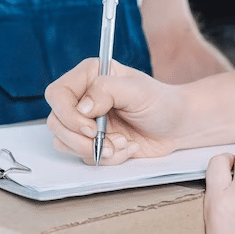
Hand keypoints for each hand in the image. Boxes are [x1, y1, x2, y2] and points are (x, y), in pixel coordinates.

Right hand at [45, 58, 184, 164]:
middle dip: (82, 140)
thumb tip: (81, 108)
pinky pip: (84, 156)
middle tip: (108, 142)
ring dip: (95, 150)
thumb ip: (106, 91)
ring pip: (65, 142)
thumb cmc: (161, 102)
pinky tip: (127, 148)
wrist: (177, 126)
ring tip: (122, 144)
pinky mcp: (93, 141)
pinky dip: (107, 158)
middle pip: (57, 122)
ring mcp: (86, 121)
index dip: (68, 114)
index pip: (57, 94)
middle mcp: (83, 98)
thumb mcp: (137, 90)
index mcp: (89, 75)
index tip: (91, 128)